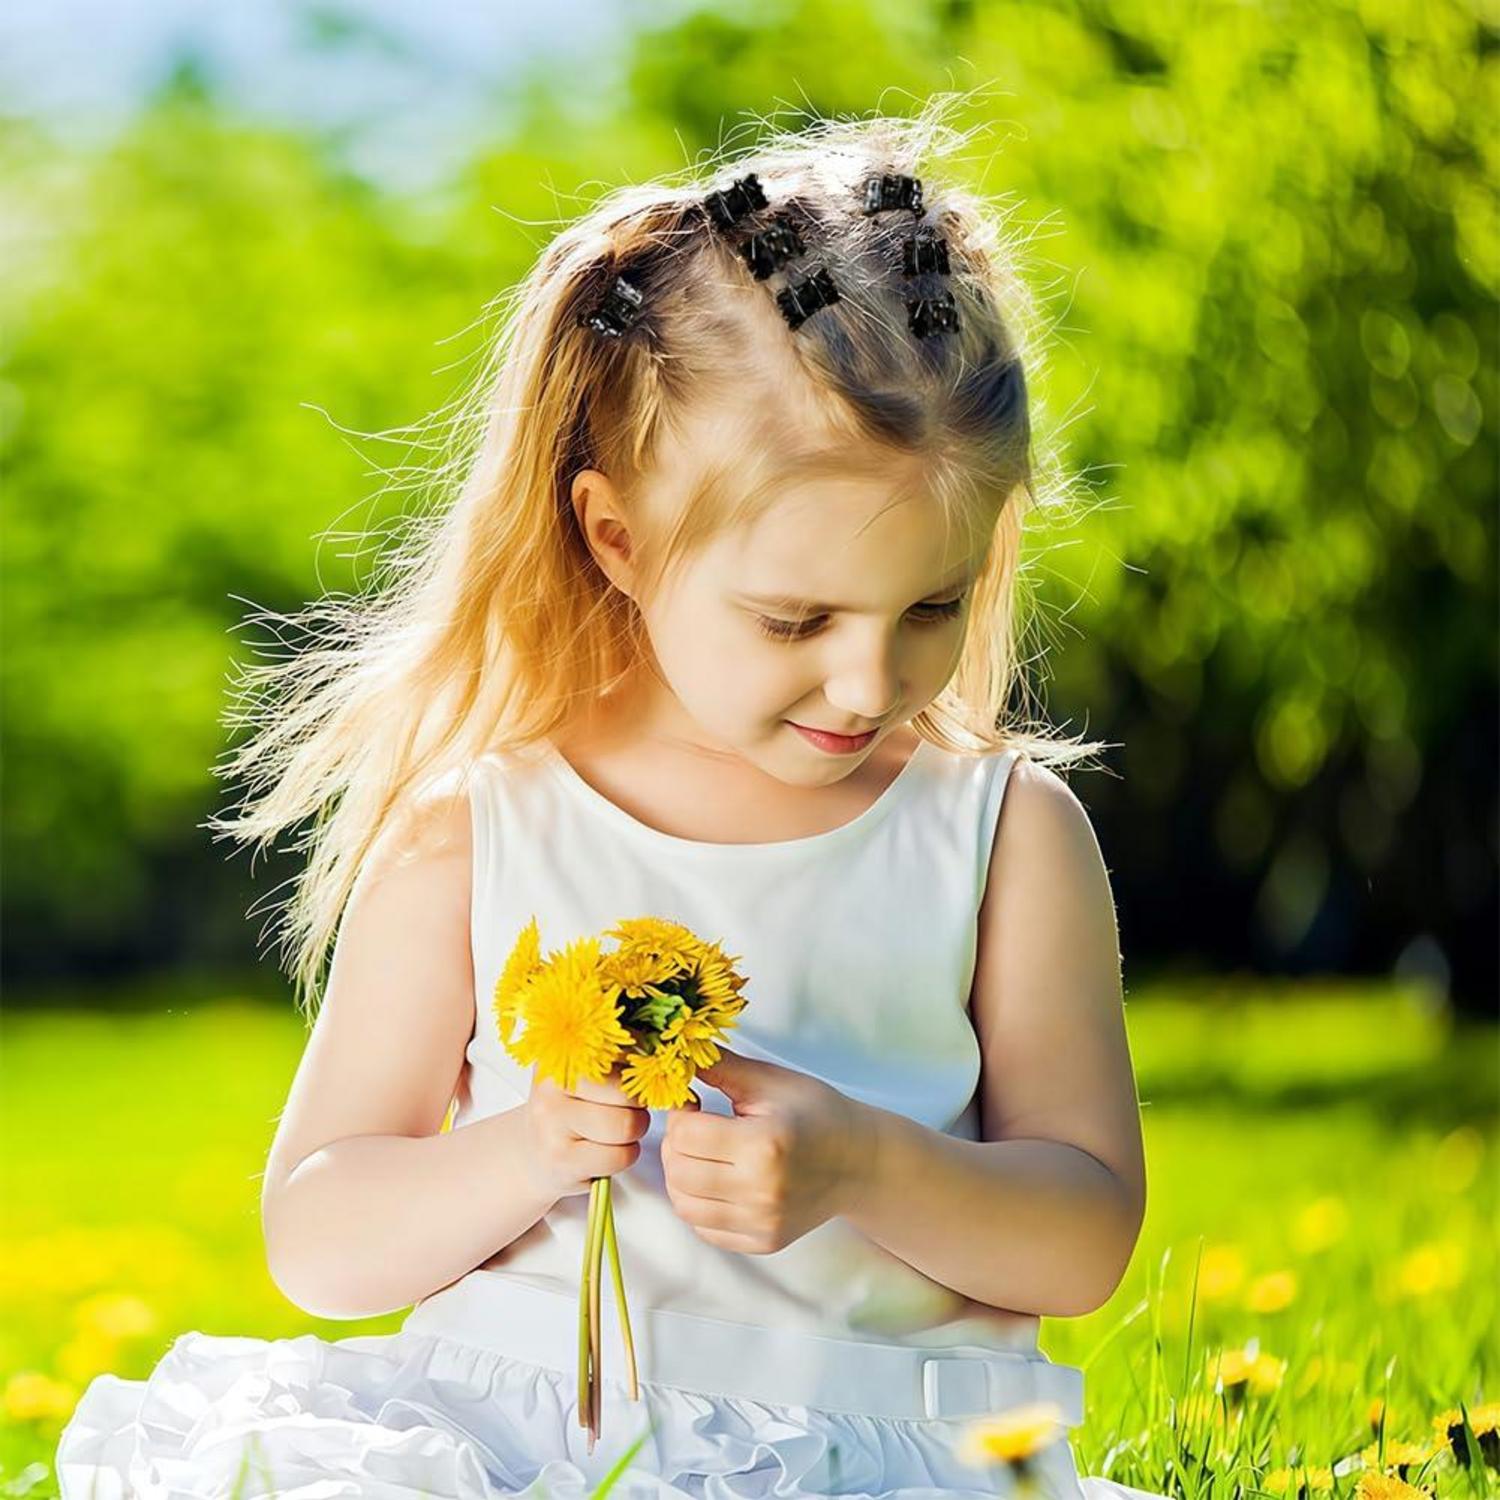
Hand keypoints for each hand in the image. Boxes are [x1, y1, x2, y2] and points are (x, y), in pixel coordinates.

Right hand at [522, 1063, 650, 1203]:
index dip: (638, 1068)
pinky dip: (624, 1157)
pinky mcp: (562, 1160)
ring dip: (633, 1134)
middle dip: (637, 1106)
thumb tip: (656, 1046)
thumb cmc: (570, 1112)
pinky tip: (607, 1153)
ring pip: (626, 1126)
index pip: (619, 1052)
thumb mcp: (584, 1078)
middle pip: (626, 1093)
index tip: (635, 1076)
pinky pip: (619, 1156)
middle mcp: (550, 1087)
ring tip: (617, 1133)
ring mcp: (552, 1124)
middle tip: (626, 1111)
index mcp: (560, 1057)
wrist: (532, 1156)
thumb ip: (615, 1058)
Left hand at [662, 1046, 870, 1253]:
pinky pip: (706, 1229)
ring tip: (701, 1154)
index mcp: (764, 1144)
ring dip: (680, 1176)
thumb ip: (720, 1067)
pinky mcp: (764, 1242)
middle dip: (675, 1144)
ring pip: (685, 1206)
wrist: (858, 1161)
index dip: (680, 1114)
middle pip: (678, 1172)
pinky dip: (699, 1204)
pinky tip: (715, 1179)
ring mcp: (763, 1222)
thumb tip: (678, 1053)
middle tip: (694, 1127)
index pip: (685, 1135)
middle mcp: (761, 1190)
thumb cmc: (816, 1113)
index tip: (693, 1104)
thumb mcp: (770, 1080)